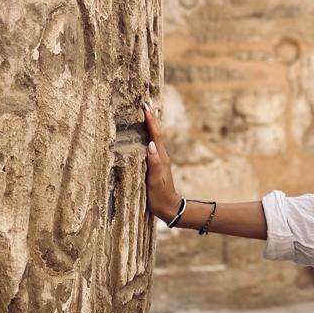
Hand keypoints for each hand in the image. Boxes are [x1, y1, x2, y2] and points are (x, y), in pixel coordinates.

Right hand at [141, 101, 179, 221]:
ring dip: (150, 125)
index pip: (155, 136)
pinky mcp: (155, 166)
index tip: (145, 107)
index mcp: (160, 158)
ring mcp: (159, 161)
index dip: (151, 121)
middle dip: (151, 118)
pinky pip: (152, 146)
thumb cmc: (160, 196)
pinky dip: (148, 136)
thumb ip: (154, 163)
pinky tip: (144, 135)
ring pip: (154, 138)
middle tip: (145, 103)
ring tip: (145, 113)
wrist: (169, 209)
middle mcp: (161, 156)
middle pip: (156, 133)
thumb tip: (150, 145)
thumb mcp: (155, 180)